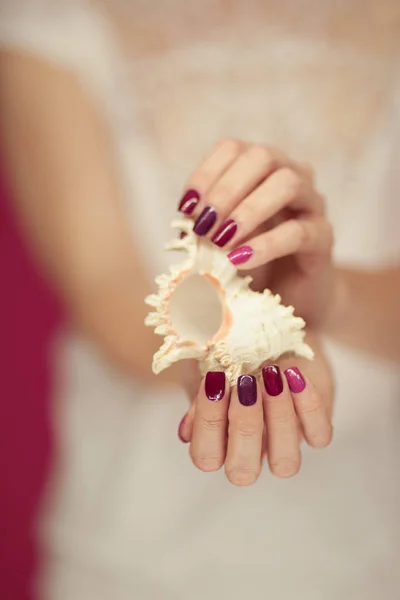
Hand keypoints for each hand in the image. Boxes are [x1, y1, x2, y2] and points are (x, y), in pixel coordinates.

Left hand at [178, 139, 333, 327]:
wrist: (289, 296)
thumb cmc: (251, 261)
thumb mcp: (218, 242)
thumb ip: (203, 228)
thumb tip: (185, 225)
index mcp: (260, 168)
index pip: (232, 149)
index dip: (205, 175)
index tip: (186, 209)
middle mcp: (289, 174)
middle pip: (262, 157)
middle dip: (226, 190)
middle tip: (203, 225)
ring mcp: (311, 202)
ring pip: (287, 183)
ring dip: (248, 210)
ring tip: (221, 241)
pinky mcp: (324, 236)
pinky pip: (299, 231)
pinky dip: (265, 244)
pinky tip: (240, 260)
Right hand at [179, 332, 333, 485]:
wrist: (274, 338)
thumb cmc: (234, 357)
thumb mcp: (212, 368)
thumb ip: (202, 396)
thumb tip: (188, 430)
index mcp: (218, 441)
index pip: (206, 456)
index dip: (208, 422)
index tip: (215, 379)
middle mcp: (251, 452)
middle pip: (243, 471)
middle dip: (244, 425)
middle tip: (246, 383)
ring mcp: (285, 445)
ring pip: (284, 463)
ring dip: (278, 417)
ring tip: (272, 374)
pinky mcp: (316, 429)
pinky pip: (319, 435)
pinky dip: (308, 405)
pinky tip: (294, 374)